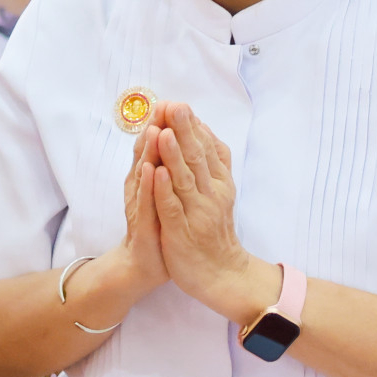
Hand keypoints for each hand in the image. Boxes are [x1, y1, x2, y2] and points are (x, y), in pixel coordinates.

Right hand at [99, 122, 169, 294]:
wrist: (145, 264)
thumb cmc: (159, 225)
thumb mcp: (165, 193)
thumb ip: (167, 167)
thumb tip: (175, 141)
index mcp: (149, 180)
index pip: (154, 148)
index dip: (162, 125)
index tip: (171, 101)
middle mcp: (141, 189)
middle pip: (146, 155)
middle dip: (154, 129)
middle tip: (162, 105)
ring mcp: (141, 206)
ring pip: (144, 174)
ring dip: (148, 151)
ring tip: (154, 129)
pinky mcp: (144, 225)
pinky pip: (146, 202)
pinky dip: (148, 186)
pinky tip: (151, 170)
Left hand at [147, 102, 272, 324]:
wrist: (221, 273)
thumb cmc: (214, 230)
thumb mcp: (221, 193)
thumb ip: (214, 164)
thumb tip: (205, 132)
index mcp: (220, 183)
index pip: (208, 149)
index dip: (193, 127)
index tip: (178, 103)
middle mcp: (212, 194)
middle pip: (197, 158)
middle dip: (184, 131)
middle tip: (175, 106)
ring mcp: (197, 212)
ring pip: (184, 179)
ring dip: (173, 154)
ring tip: (162, 131)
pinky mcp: (181, 230)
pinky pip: (172, 207)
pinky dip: (164, 189)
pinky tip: (155, 172)